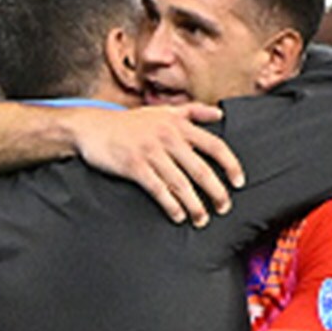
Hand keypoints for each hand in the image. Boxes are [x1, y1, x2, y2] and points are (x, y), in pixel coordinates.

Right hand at [66, 104, 242, 224]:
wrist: (92, 126)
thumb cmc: (131, 122)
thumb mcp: (163, 111)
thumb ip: (193, 112)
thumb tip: (220, 114)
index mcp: (179, 125)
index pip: (214, 145)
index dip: (230, 165)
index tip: (239, 182)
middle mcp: (168, 137)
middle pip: (201, 169)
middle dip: (217, 192)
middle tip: (224, 208)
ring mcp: (151, 152)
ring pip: (181, 183)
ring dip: (195, 205)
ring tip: (202, 219)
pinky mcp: (134, 166)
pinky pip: (158, 190)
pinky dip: (171, 205)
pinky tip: (178, 216)